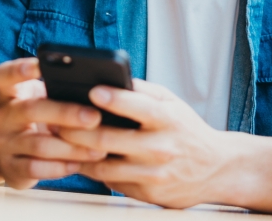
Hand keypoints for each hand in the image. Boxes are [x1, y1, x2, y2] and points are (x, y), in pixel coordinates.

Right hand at [0, 58, 106, 188]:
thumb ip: (57, 92)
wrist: (5, 152)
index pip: (5, 75)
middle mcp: (2, 116)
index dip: (20, 69)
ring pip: (39, 145)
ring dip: (72, 147)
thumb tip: (98, 89)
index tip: (41, 64)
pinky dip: (60, 167)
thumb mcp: (39, 99)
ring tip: (99, 148)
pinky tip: (79, 164)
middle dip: (65, 113)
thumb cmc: (34, 118)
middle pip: (30, 110)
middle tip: (95, 117)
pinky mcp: (10, 168)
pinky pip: (36, 169)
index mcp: (9, 93)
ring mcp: (3, 144)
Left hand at [57, 79, 225, 207]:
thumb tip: (109, 78)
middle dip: (76, 129)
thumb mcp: (172, 104)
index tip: (92, 90)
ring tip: (59, 139)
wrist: (216, 169)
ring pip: (103, 165)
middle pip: (108, 140)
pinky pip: (110, 181)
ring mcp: (153, 173)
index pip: (139, 107)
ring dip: (76, 152)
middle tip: (56, 119)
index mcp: (168, 119)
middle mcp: (161, 147)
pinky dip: (91, 169)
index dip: (114, 99)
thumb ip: (142, 92)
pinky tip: (78, 158)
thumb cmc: (186, 130)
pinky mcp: (146, 193)